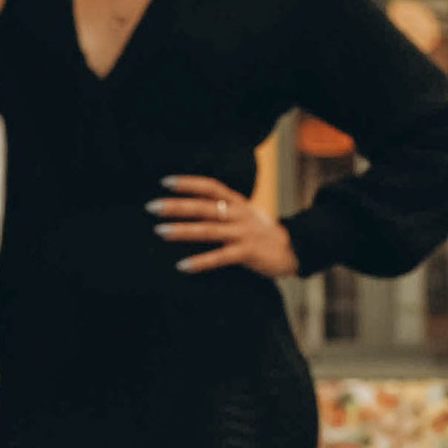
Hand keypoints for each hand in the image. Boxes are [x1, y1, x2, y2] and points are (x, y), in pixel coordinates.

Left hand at [150, 176, 299, 278]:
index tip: (165, 182)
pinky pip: (220, 257)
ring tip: (160, 231)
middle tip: (152, 207)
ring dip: (182, 230)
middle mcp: (239, 214)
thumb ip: (224, 209)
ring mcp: (244, 233)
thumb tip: (192, 209)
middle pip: (204, 207)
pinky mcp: (248, 252)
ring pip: (208, 230)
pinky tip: (182, 266)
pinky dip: (200, 262)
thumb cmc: (263, 233)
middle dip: (176, 206)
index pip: (211, 187)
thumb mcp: (246, 214)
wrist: (294, 249)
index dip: (188, 183)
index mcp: (238, 203)